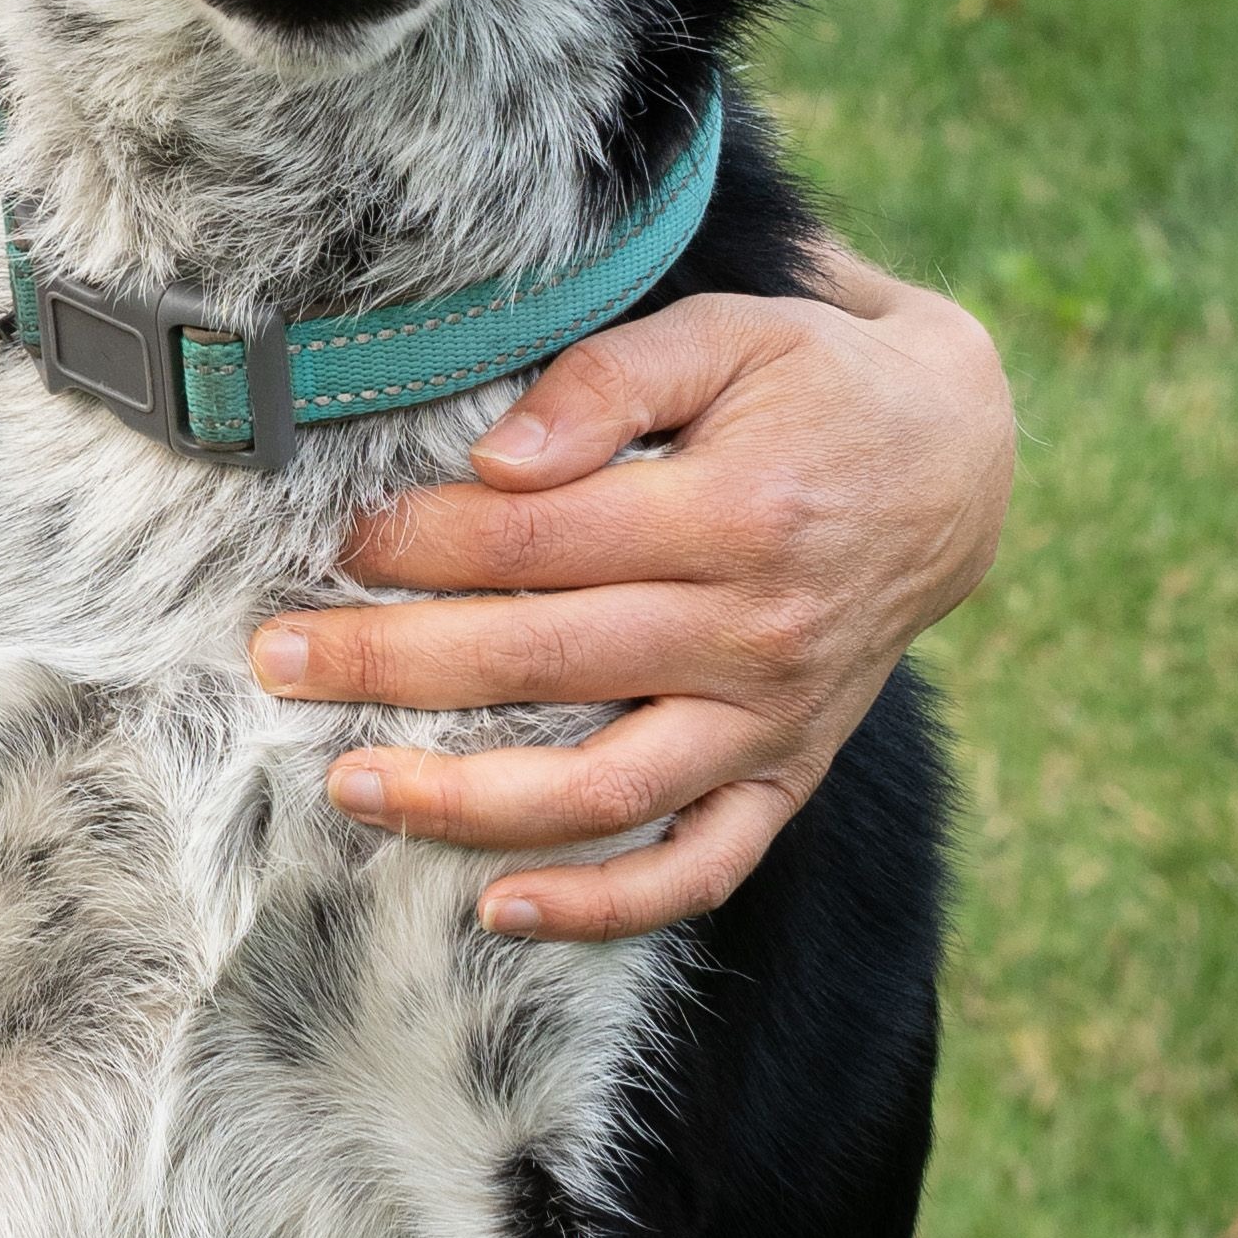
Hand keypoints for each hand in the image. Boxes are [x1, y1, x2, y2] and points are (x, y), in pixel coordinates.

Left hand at [246, 253, 1011, 943]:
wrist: (959, 464)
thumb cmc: (814, 378)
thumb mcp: (727, 330)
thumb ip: (608, 378)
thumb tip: (496, 458)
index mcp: (732, 512)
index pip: (540, 541)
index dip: (425, 543)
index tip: (336, 543)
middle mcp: (753, 633)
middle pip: (543, 663)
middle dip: (394, 665)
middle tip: (279, 658)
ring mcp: (772, 721)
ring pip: (604, 790)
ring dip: (468, 802)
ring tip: (352, 788)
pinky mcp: (788, 774)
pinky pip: (697, 864)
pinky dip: (604, 903)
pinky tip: (500, 906)